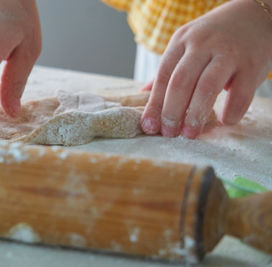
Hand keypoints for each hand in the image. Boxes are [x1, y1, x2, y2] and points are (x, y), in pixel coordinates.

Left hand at [140, 0, 271, 138]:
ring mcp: (228, 53)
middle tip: (169, 134)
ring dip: (196, 114)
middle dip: (171, 111)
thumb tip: (143, 95)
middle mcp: (202, 45)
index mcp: (181, 42)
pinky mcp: (252, 63)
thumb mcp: (187, 46)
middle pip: (180, 82)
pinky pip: (241, 92)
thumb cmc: (215, 38)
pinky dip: (232, 109)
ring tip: (190, 133)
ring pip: (207, 86)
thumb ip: (168, 71)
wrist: (255, 16)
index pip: (163, 76)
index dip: (154, 104)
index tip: (149, 126)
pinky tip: (225, 121)